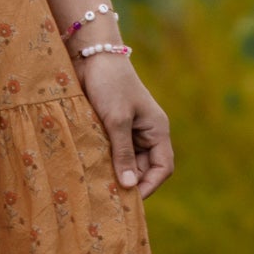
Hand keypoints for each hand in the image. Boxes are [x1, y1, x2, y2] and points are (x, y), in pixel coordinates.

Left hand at [73, 52, 172, 197]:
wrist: (91, 54)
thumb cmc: (110, 84)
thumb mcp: (116, 120)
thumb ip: (122, 153)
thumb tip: (129, 185)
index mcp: (157, 130)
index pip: (162, 168)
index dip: (149, 185)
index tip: (129, 199)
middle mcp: (146, 133)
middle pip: (143, 168)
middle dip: (128, 181)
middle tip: (107, 196)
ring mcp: (128, 130)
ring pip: (125, 161)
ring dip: (113, 172)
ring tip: (97, 185)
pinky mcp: (110, 126)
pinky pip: (111, 151)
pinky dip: (103, 161)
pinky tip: (90, 169)